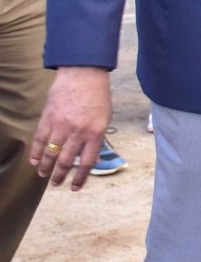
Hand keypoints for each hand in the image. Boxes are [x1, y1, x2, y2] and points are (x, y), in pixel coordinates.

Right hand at [31, 66, 111, 189]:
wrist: (84, 73)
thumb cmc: (98, 95)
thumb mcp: (105, 118)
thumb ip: (97, 138)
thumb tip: (90, 158)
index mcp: (95, 132)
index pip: (87, 162)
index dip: (80, 178)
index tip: (75, 187)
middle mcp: (78, 132)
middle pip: (65, 161)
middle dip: (60, 176)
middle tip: (56, 184)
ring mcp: (61, 125)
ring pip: (50, 153)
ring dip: (46, 168)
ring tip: (43, 175)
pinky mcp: (48, 118)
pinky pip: (39, 140)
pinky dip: (36, 153)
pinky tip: (35, 161)